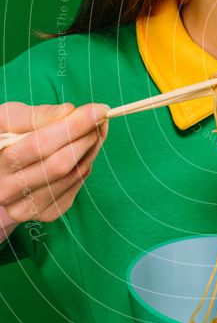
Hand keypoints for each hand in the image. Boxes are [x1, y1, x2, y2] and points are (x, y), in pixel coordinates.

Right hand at [0, 101, 109, 222]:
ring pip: (73, 175)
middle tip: (100, 118)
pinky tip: (84, 149)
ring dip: (92, 149)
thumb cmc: (6, 136)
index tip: (98, 110)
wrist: (1, 169)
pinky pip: (77, 184)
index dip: (74, 126)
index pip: (41, 145)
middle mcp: (8, 191)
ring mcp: (28, 206)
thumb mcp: (11, 118)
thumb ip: (37, 115)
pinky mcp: (47, 213)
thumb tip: (69, 111)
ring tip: (94, 130)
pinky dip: (87, 162)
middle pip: (60, 164)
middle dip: (87, 137)